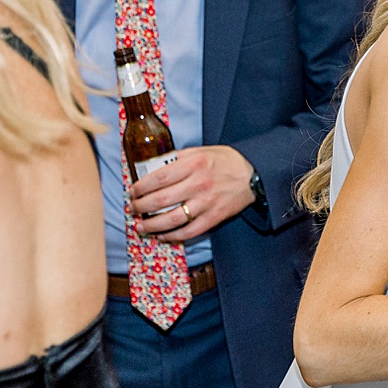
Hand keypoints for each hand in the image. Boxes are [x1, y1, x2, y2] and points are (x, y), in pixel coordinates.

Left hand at [130, 145, 255, 241]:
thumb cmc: (225, 161)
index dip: (141, 187)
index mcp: (194, 164)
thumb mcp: (201, 151)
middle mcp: (199, 184)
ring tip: (141, 227)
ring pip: (172, 220)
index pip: (159, 177)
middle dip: (141, 207)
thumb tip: (153, 167)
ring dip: (152, 226)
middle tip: (133, 209)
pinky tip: (162, 236)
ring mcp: (207, 203)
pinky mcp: (214, 217)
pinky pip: (189, 231)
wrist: (254, 173)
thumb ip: (177, 158)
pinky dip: (173, 236)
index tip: (133, 191)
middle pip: (161, 200)